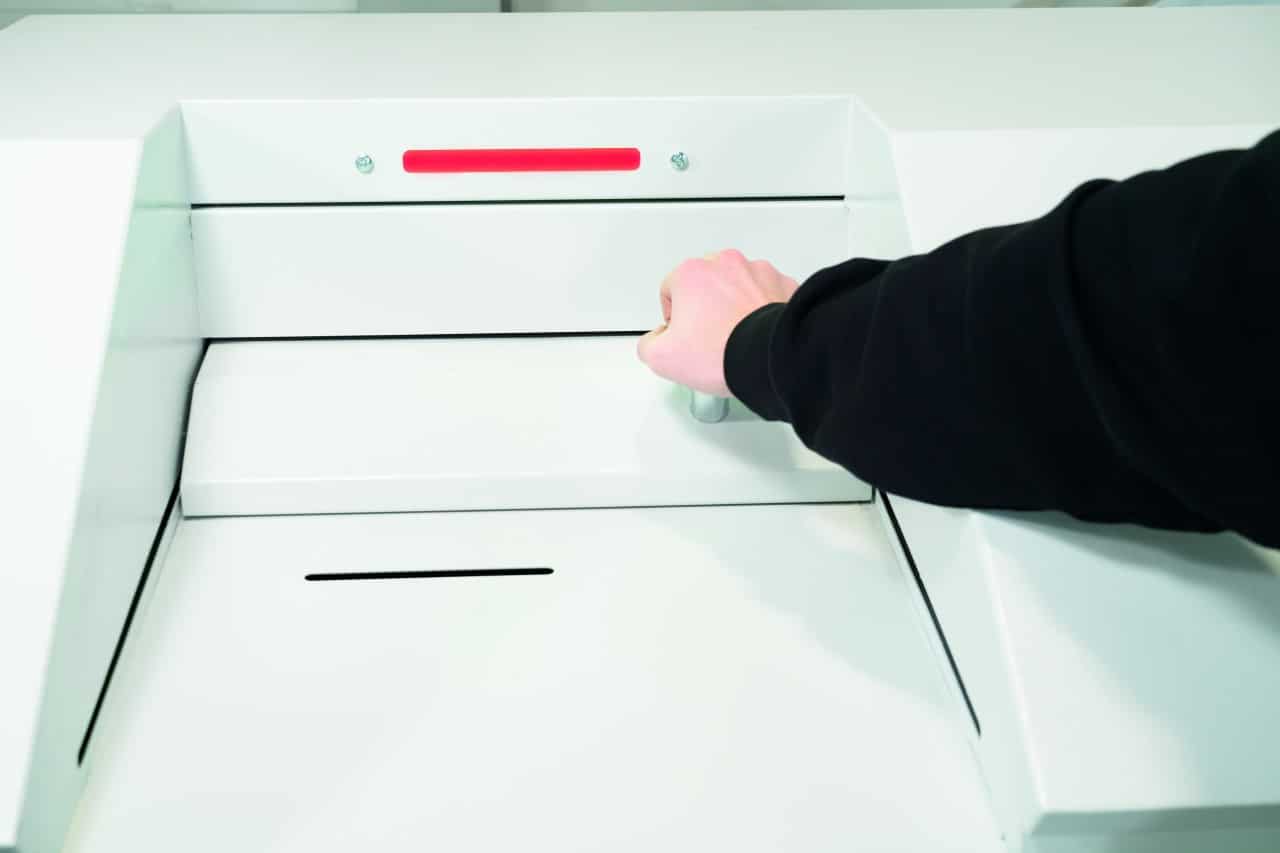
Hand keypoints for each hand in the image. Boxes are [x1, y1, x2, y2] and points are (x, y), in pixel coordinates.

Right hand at [637, 249, 798, 396]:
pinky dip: (761, 308)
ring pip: (737, 286)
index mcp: (691, 273)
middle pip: (705, 284)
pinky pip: (766, 293)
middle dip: (705, 307)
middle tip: (710, 337)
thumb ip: (648, 344)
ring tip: (737, 336)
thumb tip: (657, 339)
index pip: (670, 290)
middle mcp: (724, 264)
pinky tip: (757, 332)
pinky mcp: (782, 284)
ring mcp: (757, 271)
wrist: (769, 360)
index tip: (684, 335)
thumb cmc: (721, 353)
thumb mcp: (662, 359)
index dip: (673, 317)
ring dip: (734, 305)